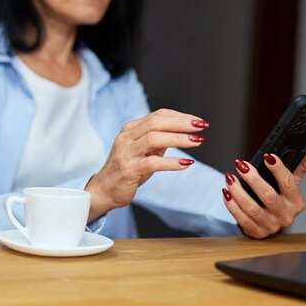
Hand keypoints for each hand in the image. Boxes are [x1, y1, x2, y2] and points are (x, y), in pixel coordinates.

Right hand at [85, 109, 208, 220]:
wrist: (104, 190)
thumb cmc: (127, 169)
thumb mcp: (144, 151)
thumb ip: (159, 140)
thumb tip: (182, 132)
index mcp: (131, 129)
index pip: (159, 115)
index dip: (180, 116)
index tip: (198, 121)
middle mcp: (127, 137)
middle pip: (157, 122)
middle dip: (181, 123)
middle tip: (201, 126)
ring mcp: (126, 153)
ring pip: (154, 139)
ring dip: (179, 139)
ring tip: (197, 141)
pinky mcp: (129, 169)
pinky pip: (152, 163)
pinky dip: (171, 162)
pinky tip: (186, 163)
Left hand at [222, 145, 305, 238]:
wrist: (271, 223)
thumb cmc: (281, 199)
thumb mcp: (292, 183)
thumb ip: (302, 165)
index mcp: (296, 202)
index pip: (289, 183)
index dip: (278, 169)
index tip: (268, 156)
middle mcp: (285, 216)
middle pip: (269, 197)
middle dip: (253, 179)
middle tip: (241, 165)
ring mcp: (271, 226)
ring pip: (252, 209)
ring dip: (238, 192)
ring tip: (230, 178)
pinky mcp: (257, 233)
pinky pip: (242, 219)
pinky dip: (232, 205)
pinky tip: (226, 193)